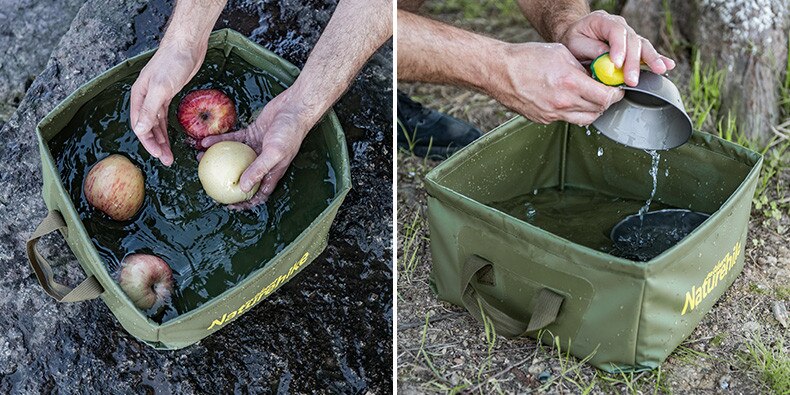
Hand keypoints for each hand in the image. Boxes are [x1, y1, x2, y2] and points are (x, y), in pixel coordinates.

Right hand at [130, 38, 206, 165]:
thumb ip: (149, 110)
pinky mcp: (168, 95)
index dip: (148, 142)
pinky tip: (170, 139)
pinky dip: (166, 129)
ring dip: (162, 140)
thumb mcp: (161, 88)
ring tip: (169, 156)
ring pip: (156, 124)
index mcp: (138, 96)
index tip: (158, 155)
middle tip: (167, 160)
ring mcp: (156, 97)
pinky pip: (164, 117)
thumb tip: (140, 131)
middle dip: (156, 145)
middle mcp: (144, 98)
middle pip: (147, 127)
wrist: (187, 45)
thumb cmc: (172, 63)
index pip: (139, 125)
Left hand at [199, 88, 314, 208]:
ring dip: (217, 159)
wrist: (294, 108)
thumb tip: (243, 188)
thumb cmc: (289, 133)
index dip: (245, 202)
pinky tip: (205, 141)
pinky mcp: (251, 134)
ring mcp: (256, 148)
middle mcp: (263, 162)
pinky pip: (232, 140)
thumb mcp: (274, 153)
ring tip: (200, 159)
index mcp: (272, 172)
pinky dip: (220, 141)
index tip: (229, 205)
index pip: (258, 193)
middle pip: (242, 177)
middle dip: (225, 181)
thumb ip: (259, 169)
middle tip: (209, 183)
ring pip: (233, 158)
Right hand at [488, 42, 623, 124]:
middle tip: (606, 94)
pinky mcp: (543, 119)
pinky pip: (566, 119)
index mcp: (570, 83)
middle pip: (598, 111)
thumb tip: (595, 76)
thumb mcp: (561, 53)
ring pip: (584, 120)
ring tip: (590, 99)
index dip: (616, 94)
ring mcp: (552, 114)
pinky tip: (569, 101)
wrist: (500, 71)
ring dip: (592, 111)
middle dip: (606, 102)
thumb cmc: (526, 59)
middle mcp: (562, 102)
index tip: (617, 90)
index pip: (605, 97)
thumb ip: (582, 67)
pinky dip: (573, 112)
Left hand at [557, 10, 674, 85]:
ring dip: (651, 60)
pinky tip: (668, 65)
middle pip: (633, 40)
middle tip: (632, 79)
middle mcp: (620, 26)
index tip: (616, 64)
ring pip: (643, 45)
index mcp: (603, 20)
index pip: (616, 31)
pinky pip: (646, 52)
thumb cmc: (574, 40)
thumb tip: (607, 59)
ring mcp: (629, 35)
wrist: (576, 37)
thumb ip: (591, 49)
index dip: (619, 48)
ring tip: (659, 70)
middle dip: (633, 62)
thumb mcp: (575, 43)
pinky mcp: (633, 46)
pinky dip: (658, 59)